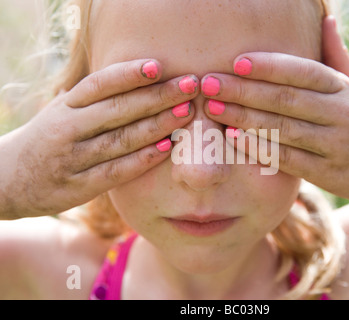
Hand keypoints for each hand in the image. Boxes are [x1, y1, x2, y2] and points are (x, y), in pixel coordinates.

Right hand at [0, 59, 197, 218]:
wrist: (8, 179)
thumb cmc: (50, 139)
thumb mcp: (64, 112)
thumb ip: (96, 99)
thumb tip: (141, 79)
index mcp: (66, 106)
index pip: (99, 85)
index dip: (128, 74)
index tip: (159, 66)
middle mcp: (67, 128)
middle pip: (117, 109)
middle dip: (157, 96)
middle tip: (190, 86)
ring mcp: (72, 159)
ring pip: (120, 139)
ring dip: (156, 125)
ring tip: (186, 113)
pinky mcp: (78, 186)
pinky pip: (115, 171)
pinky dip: (141, 159)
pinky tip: (165, 148)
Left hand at [200, 54, 348, 202]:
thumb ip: (335, 55)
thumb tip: (326, 19)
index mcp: (343, 88)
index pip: (303, 72)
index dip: (269, 66)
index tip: (236, 61)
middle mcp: (341, 113)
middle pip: (286, 99)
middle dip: (244, 90)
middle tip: (209, 83)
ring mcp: (335, 145)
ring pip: (283, 128)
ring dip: (245, 117)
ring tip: (213, 107)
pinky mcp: (327, 173)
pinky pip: (288, 158)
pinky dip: (260, 147)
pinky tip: (233, 137)